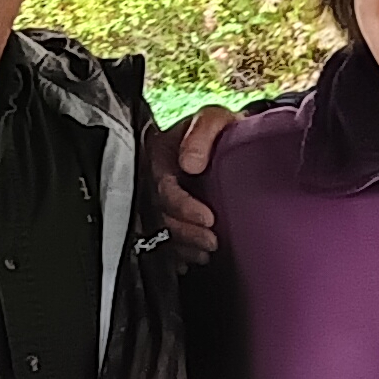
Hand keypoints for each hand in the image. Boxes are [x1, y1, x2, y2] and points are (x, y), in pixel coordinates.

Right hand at [151, 105, 237, 266]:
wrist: (226, 142)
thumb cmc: (218, 130)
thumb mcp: (214, 119)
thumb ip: (203, 132)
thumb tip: (190, 163)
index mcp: (157, 155)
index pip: (162, 187)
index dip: (183, 206)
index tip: (208, 218)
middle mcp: (152, 179)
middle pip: (157, 214)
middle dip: (184, 232)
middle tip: (212, 241)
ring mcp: (157, 199)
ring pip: (157, 231)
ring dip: (182, 247)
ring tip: (206, 252)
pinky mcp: (165, 215)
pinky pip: (160, 241)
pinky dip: (176, 254)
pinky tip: (192, 259)